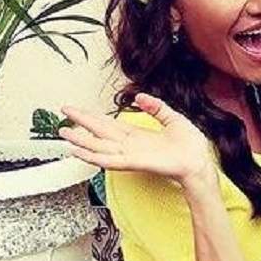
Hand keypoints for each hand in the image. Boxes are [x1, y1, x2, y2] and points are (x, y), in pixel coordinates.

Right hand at [58, 93, 214, 186]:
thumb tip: (140, 97)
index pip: (108, 124)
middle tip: (62, 115)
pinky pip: (109, 160)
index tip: (76, 110)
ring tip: (64, 133)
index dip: (91, 116)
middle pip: (99, 132)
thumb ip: (155, 107)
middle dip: (80, 124)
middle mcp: (129, 145)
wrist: (198, 162)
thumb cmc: (190, 146)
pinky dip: (93, 155)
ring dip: (80, 140)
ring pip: (99, 147)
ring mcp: (130, 155)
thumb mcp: (172, 117)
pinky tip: (80, 151)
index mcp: (137, 135)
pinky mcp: (134, 162)